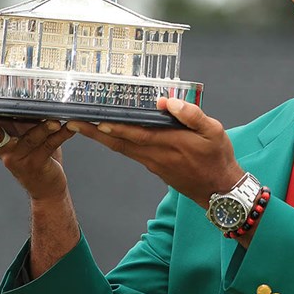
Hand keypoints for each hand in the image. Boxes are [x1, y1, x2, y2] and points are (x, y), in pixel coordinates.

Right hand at [0, 114, 76, 202]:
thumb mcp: (26, 134)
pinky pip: (49, 146)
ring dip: (43, 128)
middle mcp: (4, 150)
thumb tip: (29, 88)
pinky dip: (61, 135)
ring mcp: (19, 158)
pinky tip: (69, 127)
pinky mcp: (36, 164)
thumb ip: (23, 118)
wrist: (47, 186)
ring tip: (54, 120)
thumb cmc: (37, 154)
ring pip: (29, 139)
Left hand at [67, 98, 243, 207]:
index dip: (112, 126)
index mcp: (168, 143)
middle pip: (118, 142)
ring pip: (121, 148)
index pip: (133, 133)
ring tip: (83, 125)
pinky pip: (130, 153)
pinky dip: (115, 142)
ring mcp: (153, 163)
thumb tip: (166, 101)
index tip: (92, 119)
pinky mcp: (155, 167)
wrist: (220, 191)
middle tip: (72, 122)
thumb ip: (191, 115)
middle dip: (94, 132)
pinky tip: (109, 134)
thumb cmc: (218, 159)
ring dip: (100, 137)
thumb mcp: (214, 132)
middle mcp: (155, 155)